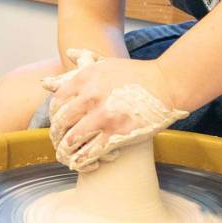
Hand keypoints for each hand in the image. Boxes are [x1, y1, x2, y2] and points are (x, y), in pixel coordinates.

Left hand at [42, 51, 186, 171]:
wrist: (167, 84)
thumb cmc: (137, 74)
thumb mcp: (106, 64)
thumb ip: (83, 61)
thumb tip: (65, 57)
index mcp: (83, 80)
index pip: (56, 103)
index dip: (54, 117)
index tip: (58, 124)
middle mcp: (89, 97)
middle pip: (60, 123)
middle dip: (56, 137)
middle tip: (60, 144)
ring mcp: (102, 117)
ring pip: (71, 141)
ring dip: (65, 153)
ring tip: (67, 158)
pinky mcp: (117, 134)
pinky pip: (90, 154)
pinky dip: (83, 162)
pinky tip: (84, 164)